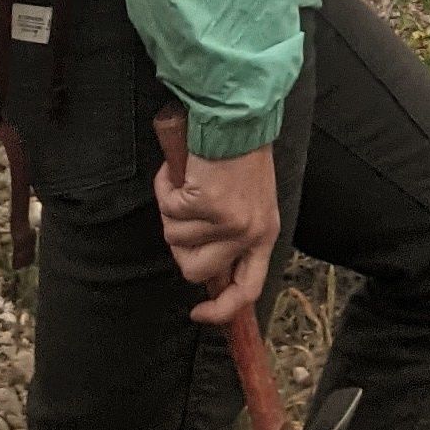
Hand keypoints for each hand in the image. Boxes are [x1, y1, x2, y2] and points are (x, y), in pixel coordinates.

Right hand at [150, 110, 278, 327]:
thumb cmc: (241, 153)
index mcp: (264, 234)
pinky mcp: (207, 202)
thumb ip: (233, 234)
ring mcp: (228, 220)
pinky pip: (168, 209)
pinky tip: (179, 171)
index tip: (197, 314)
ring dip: (172, 211)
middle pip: (195, 270)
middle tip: (183, 214)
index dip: (221, 310)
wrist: (239, 116)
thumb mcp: (251, 201)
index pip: (247, 290)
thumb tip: (202, 264)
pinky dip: (165, 188)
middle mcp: (249, 232)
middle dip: (180, 245)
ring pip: (176, 238)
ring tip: (187, 183)